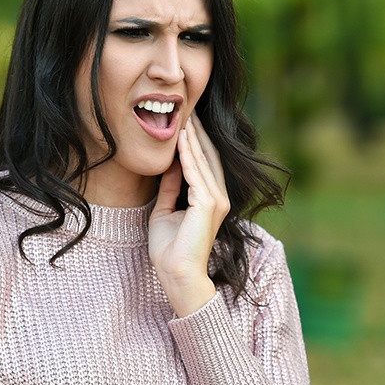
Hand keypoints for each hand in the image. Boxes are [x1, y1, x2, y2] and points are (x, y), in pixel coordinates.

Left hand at [149, 112, 229, 316]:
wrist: (177, 274)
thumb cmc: (170, 249)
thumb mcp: (166, 211)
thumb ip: (170, 188)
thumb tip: (168, 167)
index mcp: (210, 200)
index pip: (203, 164)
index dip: (194, 142)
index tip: (184, 122)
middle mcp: (218, 197)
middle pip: (208, 157)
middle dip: (197, 134)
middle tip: (188, 110)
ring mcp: (216, 200)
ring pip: (203, 161)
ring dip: (192, 138)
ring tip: (184, 116)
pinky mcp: (209, 204)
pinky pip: (196, 172)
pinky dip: (187, 154)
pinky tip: (181, 137)